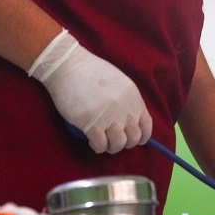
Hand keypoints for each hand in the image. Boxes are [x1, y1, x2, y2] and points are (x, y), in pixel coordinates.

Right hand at [29, 29, 151, 153]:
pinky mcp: (92, 124)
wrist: (68, 66)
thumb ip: (127, 100)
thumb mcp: (119, 82)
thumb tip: (128, 119)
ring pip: (118, 144)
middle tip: (113, 139)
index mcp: (133, 97)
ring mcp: (109, 117)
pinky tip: (92, 141)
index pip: (146, 125)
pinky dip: (97, 147)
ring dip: (111, 147)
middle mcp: (125, 108)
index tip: (134, 139)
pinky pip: (100, 145)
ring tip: (103, 141)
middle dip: (125, 143)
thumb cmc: (90, 72)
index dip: (142, 137)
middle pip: (133, 138)